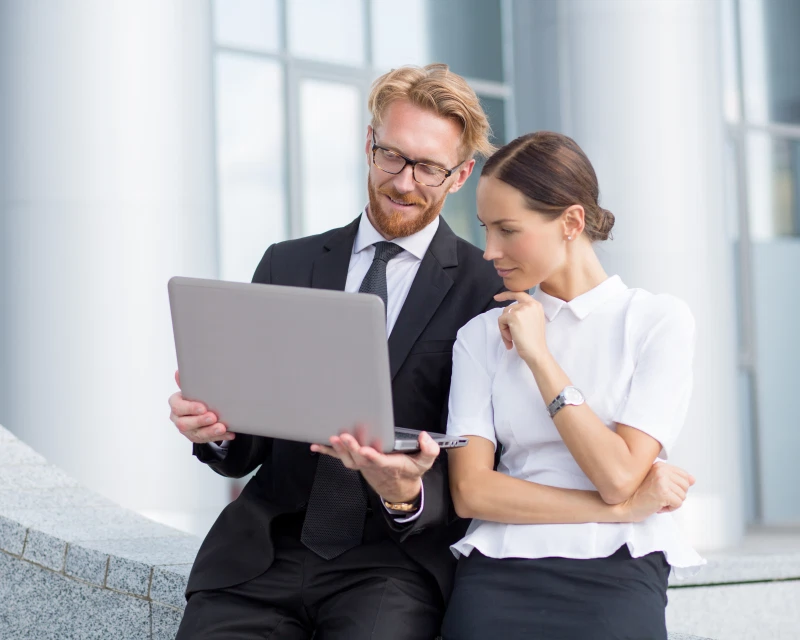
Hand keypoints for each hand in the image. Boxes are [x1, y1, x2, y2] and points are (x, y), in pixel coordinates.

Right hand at [168, 370, 234, 444]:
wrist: (200, 408)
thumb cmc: (195, 396)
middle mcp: (178, 419)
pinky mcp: (197, 437)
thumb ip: (185, 382)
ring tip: (222, 427)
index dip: (190, 408)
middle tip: (213, 417)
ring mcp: (187, 430)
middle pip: (185, 423)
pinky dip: (220, 437)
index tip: (203, 407)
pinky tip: (229, 433)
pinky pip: (208, 439)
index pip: (178, 407)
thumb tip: (178, 372)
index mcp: (176, 404)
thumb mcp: (191, 388)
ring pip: (196, 434)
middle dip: (200, 421)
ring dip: (210, 431)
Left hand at [311, 430, 440, 502]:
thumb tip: (425, 437)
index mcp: (391, 465)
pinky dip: (327, 452)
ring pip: (349, 459)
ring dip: (339, 449)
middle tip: (344, 436)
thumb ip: (429, 450)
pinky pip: (340, 458)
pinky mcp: (357, 462)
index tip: (365, 450)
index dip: (372, 456)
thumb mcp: (425, 463)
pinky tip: (315, 445)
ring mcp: (363, 466)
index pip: (380, 461)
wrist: (398, 489)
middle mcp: (374, 466)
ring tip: (332, 437)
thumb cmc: (410, 471)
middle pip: (360, 458)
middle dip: (351, 448)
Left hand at [494, 291, 548, 365]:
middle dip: (507, 322)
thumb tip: (508, 311)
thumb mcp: (533, 321)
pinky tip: (511, 339)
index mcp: (536, 305)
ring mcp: (522, 309)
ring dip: (505, 328)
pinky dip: (503, 331)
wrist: (537, 352)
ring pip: (504, 315)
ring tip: (512, 338)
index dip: (507, 295)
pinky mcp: (513, 316)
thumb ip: (524, 313)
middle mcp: (530, 304)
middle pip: (508, 308)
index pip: (519, 293)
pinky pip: (501, 321)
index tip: (497, 297)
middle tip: (511, 336)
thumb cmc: (534, 341)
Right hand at [621, 462, 694, 521]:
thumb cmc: (637, 495)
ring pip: (683, 496)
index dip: (677, 487)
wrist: (623, 505)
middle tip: (660, 496)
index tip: (664, 490)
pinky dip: (670, 508)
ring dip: (672, 502)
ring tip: (657, 501)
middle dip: (676, 495)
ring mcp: (662, 481)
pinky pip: (678, 504)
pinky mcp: (663, 493)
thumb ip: (675, 479)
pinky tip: (657, 506)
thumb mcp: (657, 482)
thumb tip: (692, 479)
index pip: (684, 475)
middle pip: (686, 486)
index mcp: (660, 465)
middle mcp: (661, 470)